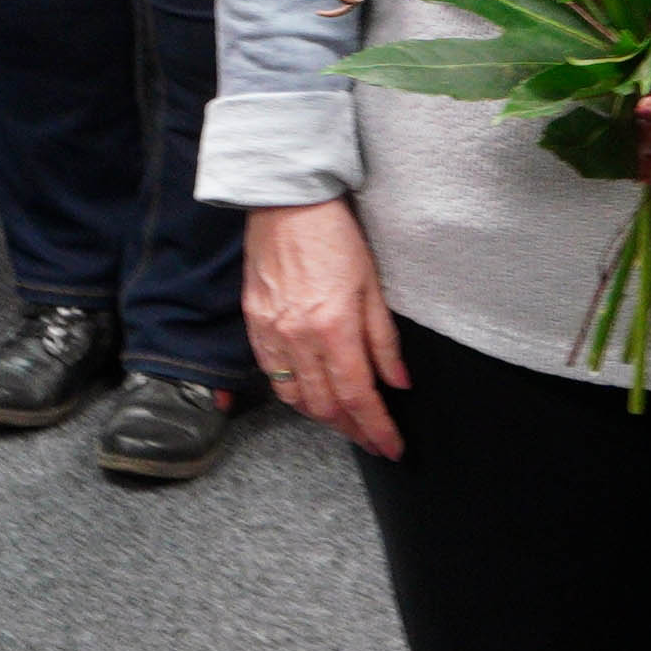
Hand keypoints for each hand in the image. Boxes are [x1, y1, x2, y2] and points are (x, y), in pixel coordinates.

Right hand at [244, 199, 407, 459]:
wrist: (285, 202)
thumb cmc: (335, 236)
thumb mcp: (373, 286)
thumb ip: (384, 341)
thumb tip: (398, 383)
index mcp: (334, 327)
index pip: (358, 396)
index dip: (377, 428)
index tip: (392, 447)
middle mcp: (298, 338)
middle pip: (325, 406)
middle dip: (352, 429)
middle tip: (372, 438)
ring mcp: (271, 333)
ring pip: (295, 398)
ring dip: (322, 416)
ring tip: (344, 420)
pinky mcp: (253, 324)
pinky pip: (271, 375)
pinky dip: (293, 393)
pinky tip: (310, 393)